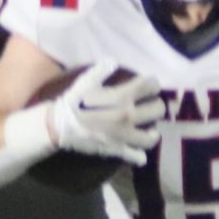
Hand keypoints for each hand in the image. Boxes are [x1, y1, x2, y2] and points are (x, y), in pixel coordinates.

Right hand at [48, 61, 162, 164]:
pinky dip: (139, 156)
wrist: (60, 126)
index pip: (149, 86)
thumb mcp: (86, 81)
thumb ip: (101, 70)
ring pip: (152, 137)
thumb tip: (113, 62)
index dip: (153, 84)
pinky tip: (139, 154)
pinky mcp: (118, 150)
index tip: (151, 85)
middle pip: (158, 110)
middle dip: (157, 106)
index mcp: (122, 97)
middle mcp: (128, 116)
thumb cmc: (73, 102)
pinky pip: (136, 157)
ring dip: (152, 133)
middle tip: (151, 106)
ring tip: (149, 130)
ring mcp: (125, 135)